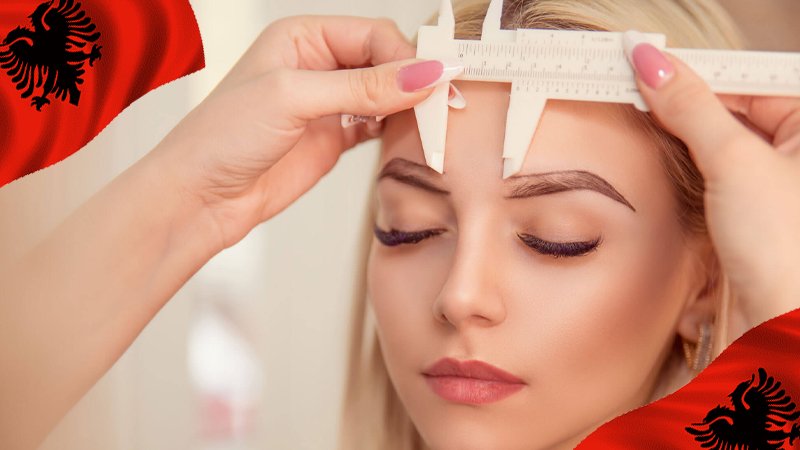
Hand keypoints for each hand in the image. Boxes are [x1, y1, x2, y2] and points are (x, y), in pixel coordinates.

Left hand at [151, 15, 459, 250]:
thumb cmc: (223, 136)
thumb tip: (425, 74)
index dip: (407, 57)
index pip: (374, 35)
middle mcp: (318, 66)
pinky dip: (398, 132)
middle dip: (414, 82)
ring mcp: (328, 105)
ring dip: (410, 108)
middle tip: (444, 105)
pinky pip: (378, 127)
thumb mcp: (294, 98)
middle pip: (385, 63)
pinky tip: (410, 139)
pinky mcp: (334, 139)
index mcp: (303, 37)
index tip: (435, 83)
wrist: (201, 197)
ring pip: (386, 96)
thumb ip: (363, 87)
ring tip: (434, 124)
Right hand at [624, 33, 799, 326]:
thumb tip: (652, 63)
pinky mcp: (748, 209)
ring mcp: (772, 182)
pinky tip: (663, 158)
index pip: (745, 81)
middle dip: (682, 103)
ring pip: (715, 140)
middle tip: (634, 87)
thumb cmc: (786, 247)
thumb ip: (691, 106)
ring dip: (679, 134)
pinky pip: (710, 170)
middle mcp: (795, 152)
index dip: (695, 73)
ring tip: (643, 118)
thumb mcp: (734, 160)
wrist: (779, 321)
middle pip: (728, 108)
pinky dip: (683, 164)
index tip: (645, 64)